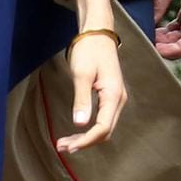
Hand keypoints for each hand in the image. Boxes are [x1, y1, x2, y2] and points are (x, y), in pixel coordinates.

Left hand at [57, 32, 126, 154]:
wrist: (97, 33)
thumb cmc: (89, 50)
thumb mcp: (82, 74)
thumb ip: (81, 99)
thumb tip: (80, 124)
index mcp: (114, 96)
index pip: (102, 128)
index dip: (86, 141)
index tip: (68, 146)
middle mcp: (118, 100)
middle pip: (104, 131)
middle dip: (84, 142)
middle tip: (62, 147)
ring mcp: (115, 99)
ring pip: (104, 127)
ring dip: (86, 137)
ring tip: (65, 142)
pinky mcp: (109, 96)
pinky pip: (102, 119)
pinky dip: (89, 128)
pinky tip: (76, 131)